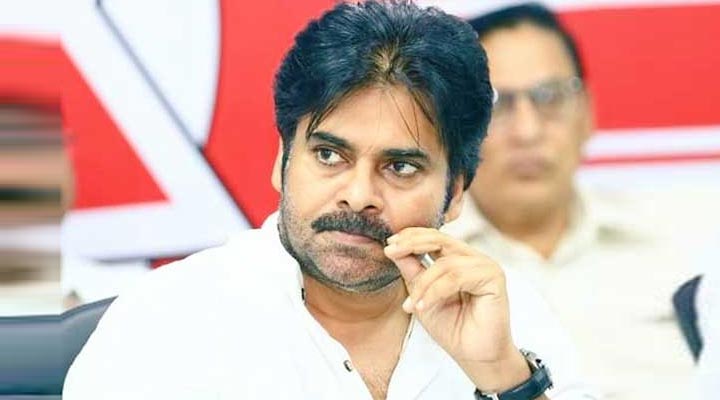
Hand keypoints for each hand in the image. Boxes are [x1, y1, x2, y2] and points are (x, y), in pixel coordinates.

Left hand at [384, 227, 530, 392]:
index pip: (434, 237)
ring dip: (423, 285)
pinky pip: (456, 277)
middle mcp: (473, 258)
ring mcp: (485, 265)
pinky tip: (423, 306)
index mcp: (458, 258)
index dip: (411, 236)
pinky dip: (436, 292)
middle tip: (391, 251)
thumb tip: (392, 248)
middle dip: (412, 243)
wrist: (474, 356)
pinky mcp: (494, 277)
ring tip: (411, 305)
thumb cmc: (452, 327)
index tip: (389, 245)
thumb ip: (412, 270)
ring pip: (445, 264)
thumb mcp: (422, 295)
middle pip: (440, 239)